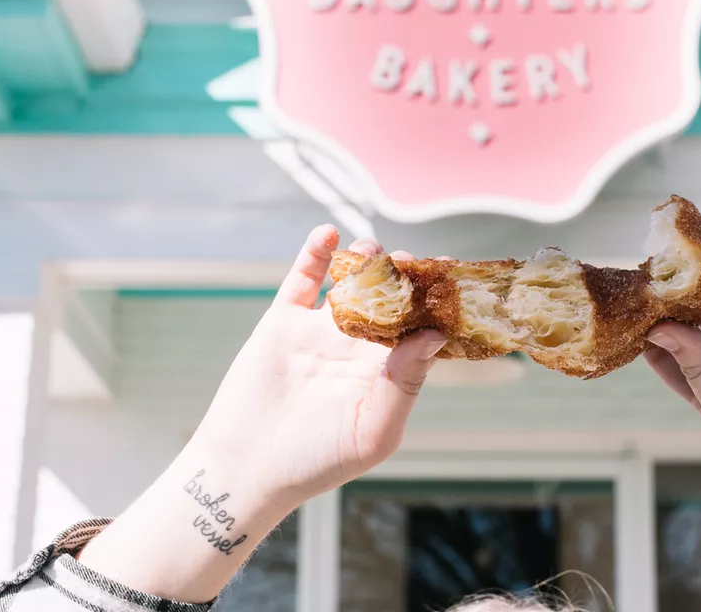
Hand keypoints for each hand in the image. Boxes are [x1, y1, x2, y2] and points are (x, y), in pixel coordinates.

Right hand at [190, 225, 447, 508]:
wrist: (246, 467)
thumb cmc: (315, 461)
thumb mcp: (372, 431)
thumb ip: (404, 384)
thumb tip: (434, 336)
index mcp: (387, 373)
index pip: (421, 329)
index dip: (437, 306)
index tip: (454, 278)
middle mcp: (358, 347)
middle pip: (391, 298)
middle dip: (405, 277)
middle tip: (413, 261)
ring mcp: (321, 331)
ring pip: (352, 282)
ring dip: (367, 261)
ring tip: (374, 252)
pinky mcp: (284, 321)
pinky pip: (303, 279)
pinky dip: (316, 253)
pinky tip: (329, 234)